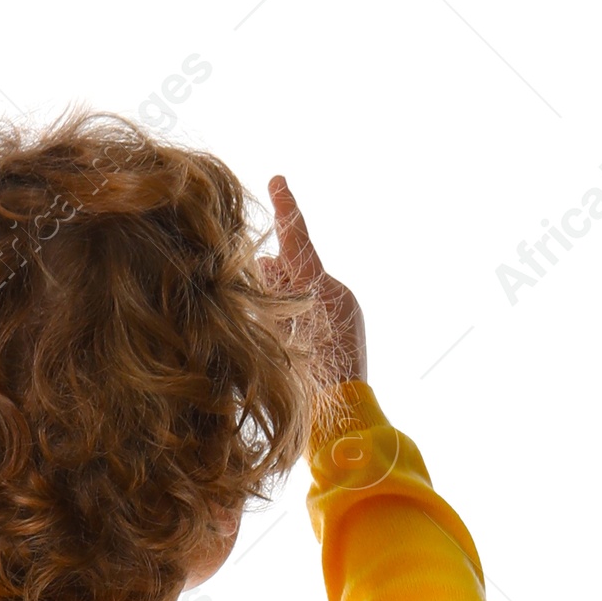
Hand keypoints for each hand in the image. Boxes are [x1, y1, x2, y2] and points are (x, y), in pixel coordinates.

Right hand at [258, 174, 366, 391]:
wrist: (347, 420)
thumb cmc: (314, 384)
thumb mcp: (284, 335)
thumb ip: (273, 298)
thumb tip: (266, 269)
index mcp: (325, 290)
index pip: (299, 242)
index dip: (286, 209)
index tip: (277, 180)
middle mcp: (338, 295)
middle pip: (296, 269)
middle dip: (273, 274)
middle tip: (254, 281)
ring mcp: (344, 313)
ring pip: (302, 291)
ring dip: (282, 298)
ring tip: (273, 320)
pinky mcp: (345, 329)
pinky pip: (314, 310)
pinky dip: (296, 315)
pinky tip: (288, 336)